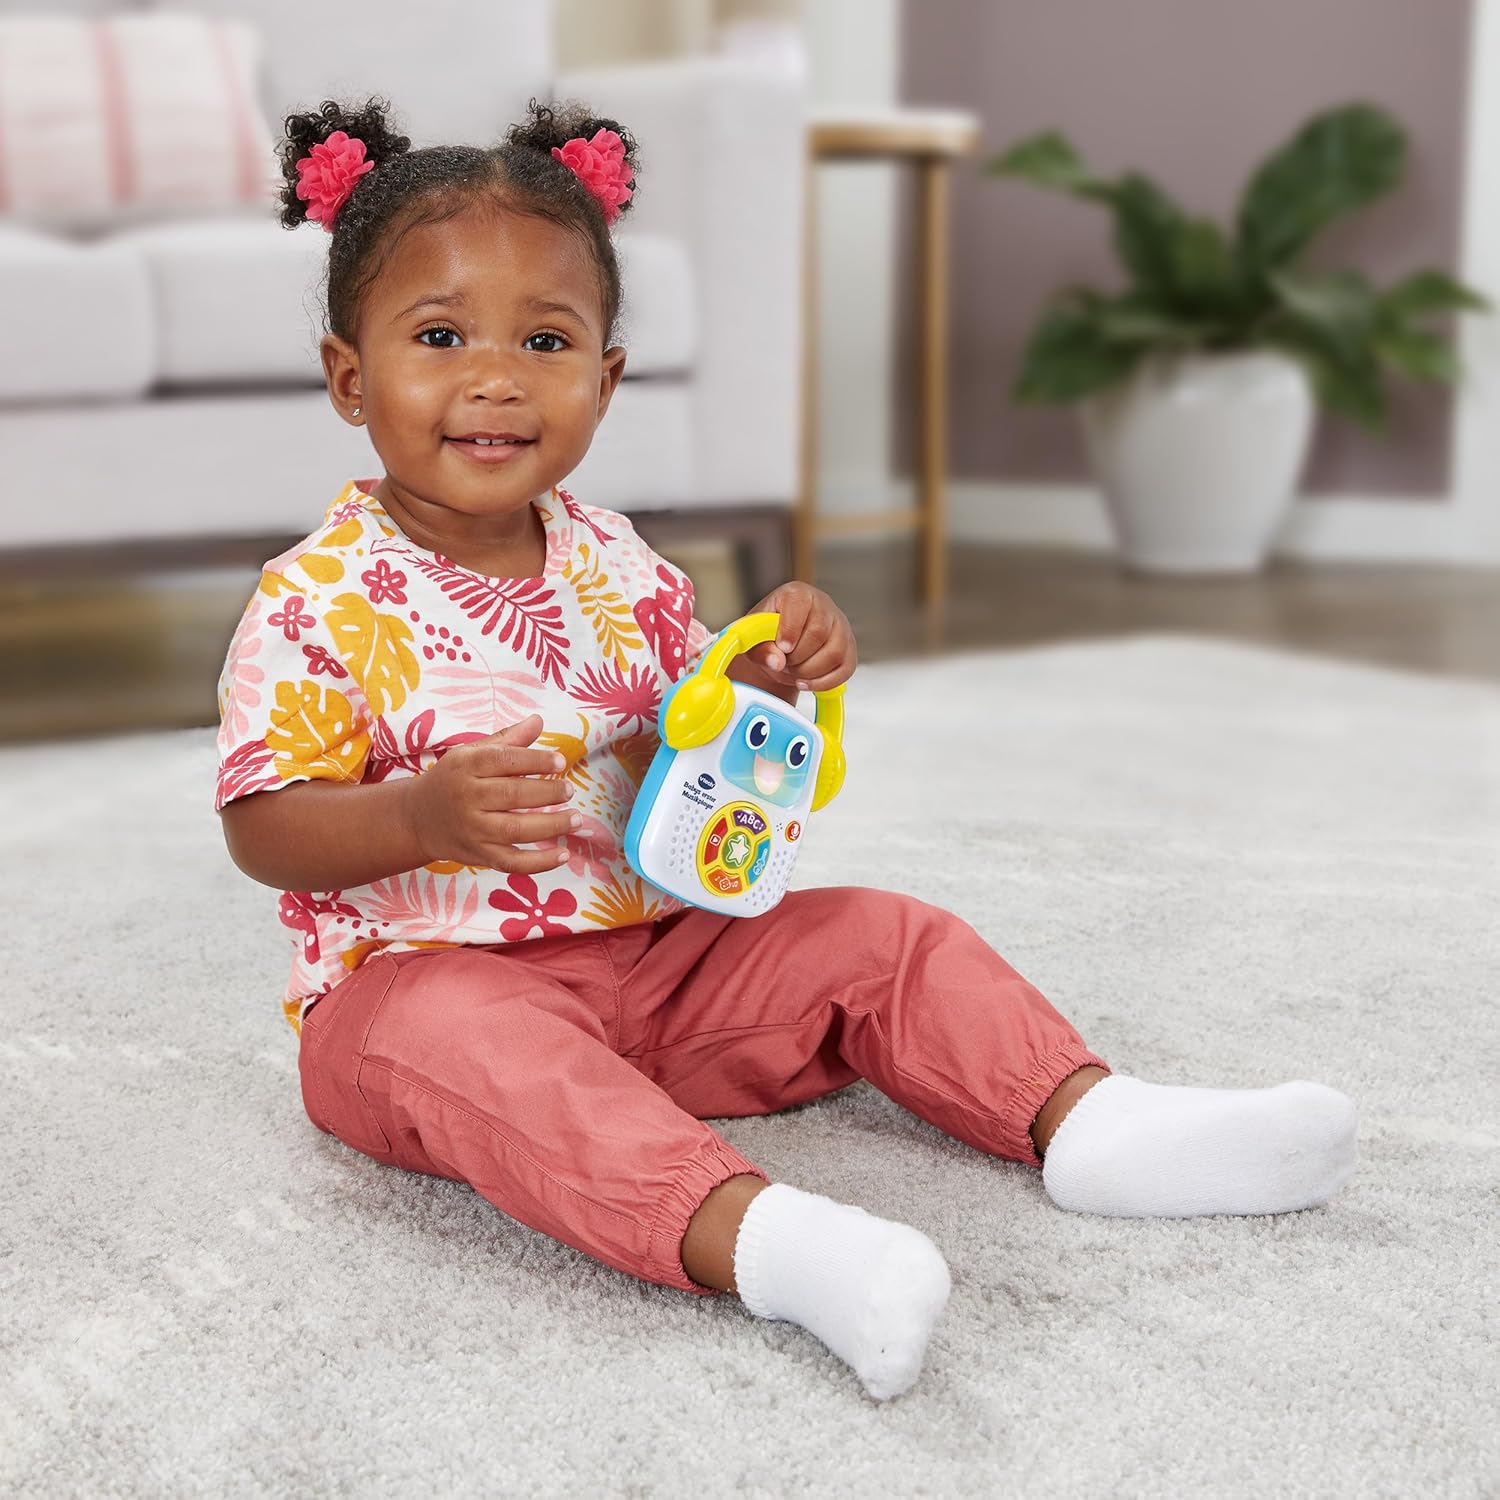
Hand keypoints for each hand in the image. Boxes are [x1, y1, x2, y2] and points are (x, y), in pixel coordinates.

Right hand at [405, 713, 577, 872]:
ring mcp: (472, 829)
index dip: (535, 760)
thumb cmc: (452, 779)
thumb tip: (538, 721)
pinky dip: (539, 863)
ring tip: (576, 819)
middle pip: (512, 795)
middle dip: (546, 793)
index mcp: (466, 765)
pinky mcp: (478, 855)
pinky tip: (563, 855)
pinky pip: (511, 862)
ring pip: (515, 830)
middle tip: (569, 790)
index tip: (561, 761)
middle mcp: (467, 797)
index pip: (504, 760)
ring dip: (551, 825)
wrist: (416, 818)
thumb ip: (507, 739)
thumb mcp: (471, 753)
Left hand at [734, 581, 855, 693]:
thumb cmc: (768, 635)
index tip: (782, 648)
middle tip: (783, 664)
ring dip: (810, 671)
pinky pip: (845, 669)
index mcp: (798, 594)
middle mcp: (823, 606)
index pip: (800, 604)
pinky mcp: (849, 648)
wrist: (780, 646)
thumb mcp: (754, 639)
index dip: (790, 629)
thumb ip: (760, 649)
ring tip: (794, 672)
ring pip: (835, 653)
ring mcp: (840, 627)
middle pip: (819, 633)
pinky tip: (806, 682)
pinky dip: (824, 682)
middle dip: (798, 657)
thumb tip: (776, 661)